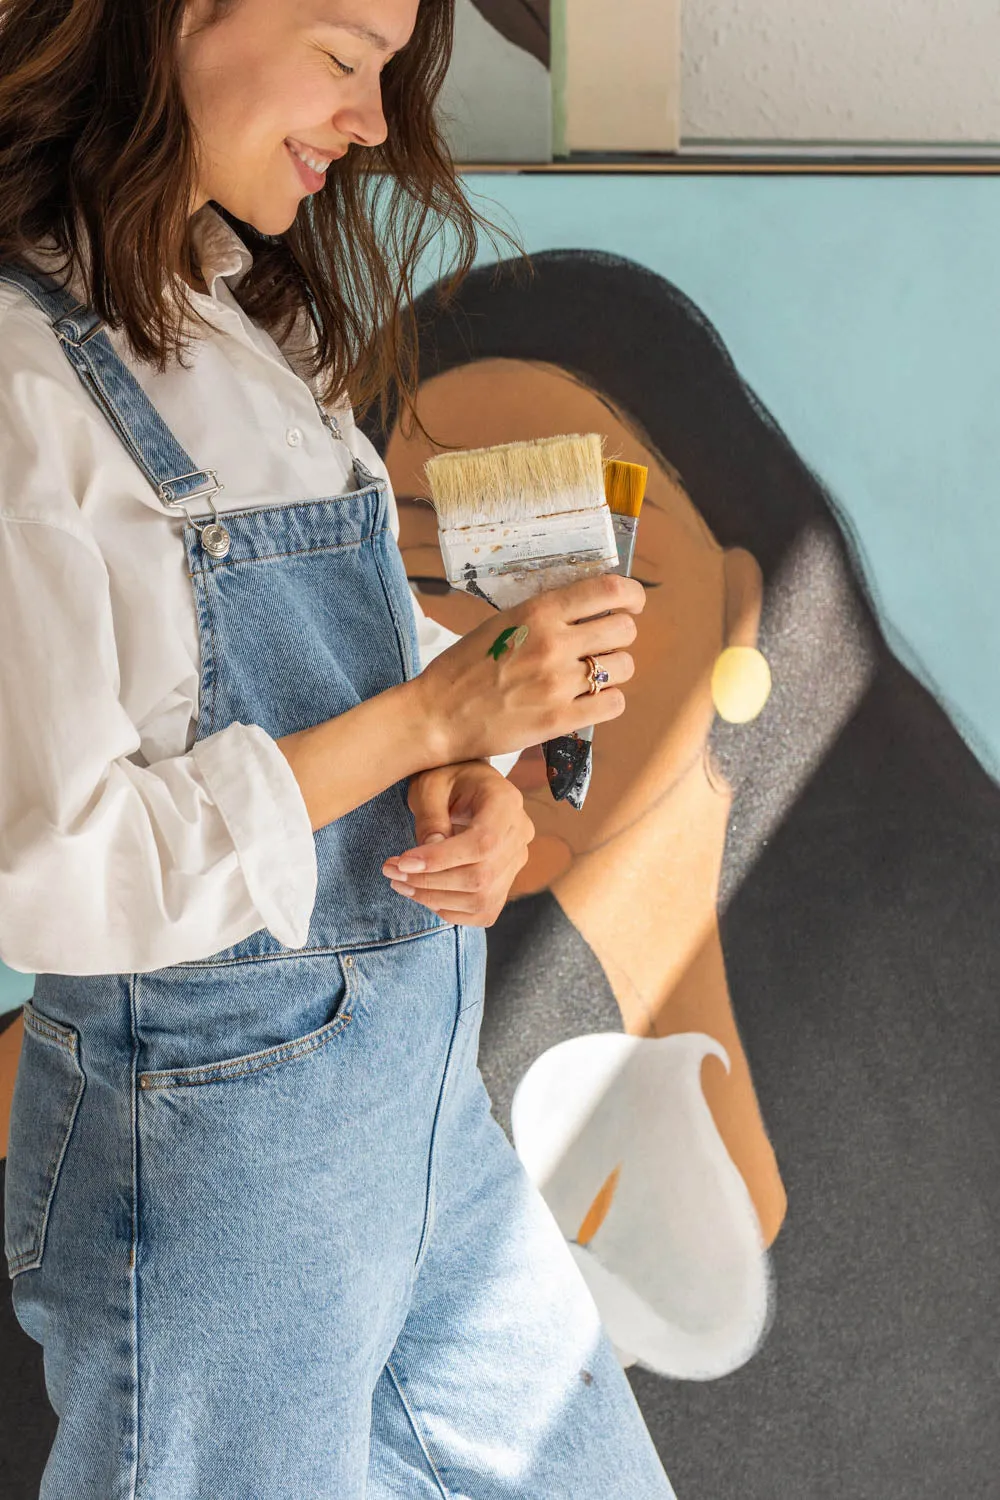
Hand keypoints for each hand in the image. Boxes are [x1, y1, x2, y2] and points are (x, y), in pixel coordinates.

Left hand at [381, 761, 534, 926]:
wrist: (468, 785)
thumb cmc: (447, 779)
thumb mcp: (430, 786)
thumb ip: (430, 819)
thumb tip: (425, 862)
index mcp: (506, 802)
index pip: (482, 843)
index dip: (441, 860)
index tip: (403, 862)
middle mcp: (520, 833)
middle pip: (481, 877)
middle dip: (431, 882)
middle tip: (393, 872)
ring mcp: (516, 860)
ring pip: (482, 900)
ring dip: (435, 899)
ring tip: (401, 883)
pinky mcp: (506, 880)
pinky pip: (483, 911)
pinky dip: (450, 911)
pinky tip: (424, 894)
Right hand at [411, 571, 645, 766]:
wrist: (437, 714)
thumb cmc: (465, 666)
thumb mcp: (502, 622)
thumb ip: (544, 615)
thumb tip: (588, 609)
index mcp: (538, 612)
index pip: (609, 591)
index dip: (631, 595)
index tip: (632, 603)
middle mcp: (553, 644)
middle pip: (624, 630)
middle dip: (620, 636)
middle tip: (603, 645)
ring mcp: (558, 683)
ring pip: (622, 667)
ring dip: (614, 670)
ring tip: (592, 676)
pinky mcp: (559, 719)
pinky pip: (613, 704)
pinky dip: (608, 701)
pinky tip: (590, 701)